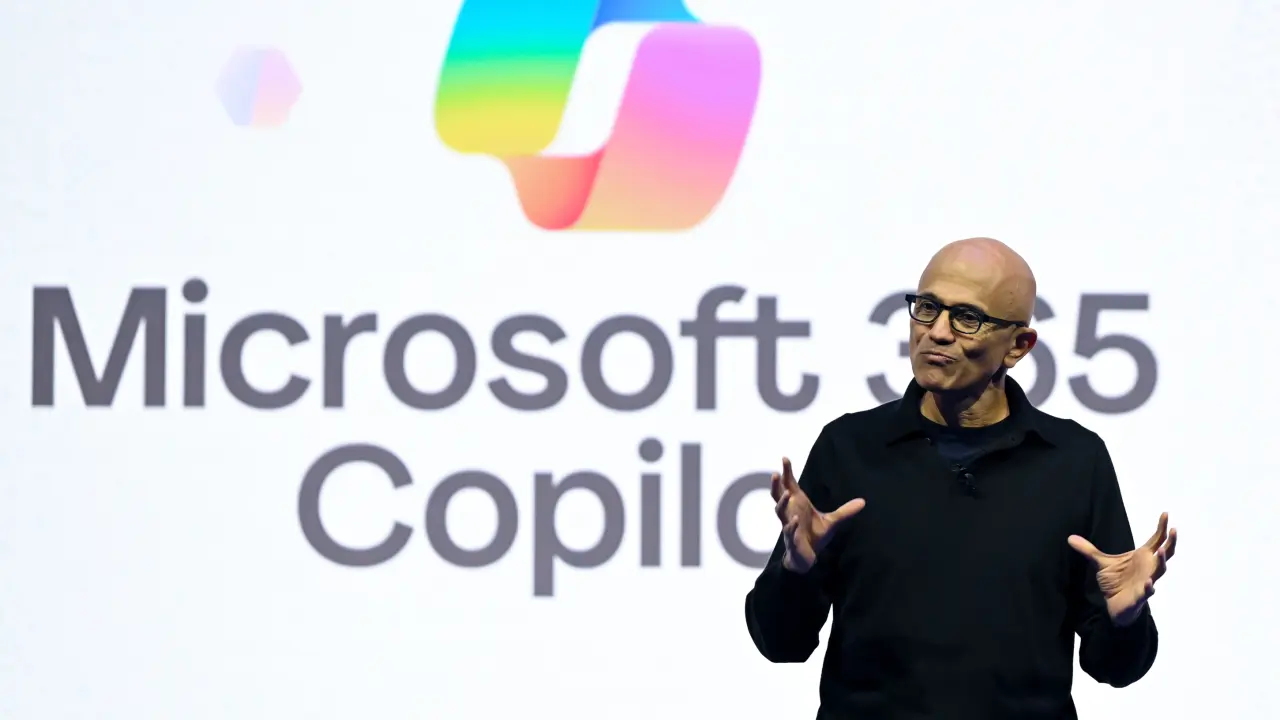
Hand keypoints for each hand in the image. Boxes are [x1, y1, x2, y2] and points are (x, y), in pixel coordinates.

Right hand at [770, 457, 865, 573]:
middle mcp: (790, 512)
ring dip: (782, 502)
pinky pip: (789, 530)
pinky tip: (795, 520)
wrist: (807, 557)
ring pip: (780, 511)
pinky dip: (791, 525)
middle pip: (778, 495)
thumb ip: (845, 511)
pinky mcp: (792, 539)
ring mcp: (789, 524)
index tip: (785, 458)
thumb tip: (863, 501)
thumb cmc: (814, 536)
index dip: (787, 472)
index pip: (789, 485)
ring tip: (787, 494)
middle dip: (776, 484)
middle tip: (776, 473)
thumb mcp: (832, 522)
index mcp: (798, 504)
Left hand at [1068, 512, 1177, 626]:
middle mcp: (1148, 567)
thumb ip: (1088, 550)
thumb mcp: (1100, 563)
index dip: (1161, 528)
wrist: (1114, 604)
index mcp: (1142, 557)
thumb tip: (1070, 537)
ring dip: (1163, 561)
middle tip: (1174, 530)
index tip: (1165, 513)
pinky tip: (1149, 583)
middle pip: (1165, 553)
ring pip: (1160, 571)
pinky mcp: (1140, 596)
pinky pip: (1147, 591)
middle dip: (1170, 542)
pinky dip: (1149, 587)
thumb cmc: (1115, 582)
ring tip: (1163, 551)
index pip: (1156, 540)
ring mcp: (1147, 581)